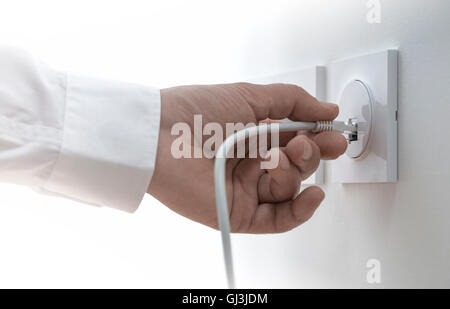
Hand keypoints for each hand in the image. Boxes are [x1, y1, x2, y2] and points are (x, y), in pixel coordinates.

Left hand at [148, 83, 346, 232]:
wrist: (159, 137)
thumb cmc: (194, 112)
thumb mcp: (249, 96)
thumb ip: (293, 102)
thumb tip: (328, 110)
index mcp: (254, 135)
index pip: (296, 141)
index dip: (318, 138)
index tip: (335, 131)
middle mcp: (250, 163)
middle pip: (297, 167)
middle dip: (312, 154)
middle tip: (316, 143)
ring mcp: (245, 189)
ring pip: (289, 190)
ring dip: (295, 172)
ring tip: (279, 157)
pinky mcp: (238, 213)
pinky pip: (278, 220)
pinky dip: (300, 210)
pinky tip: (312, 195)